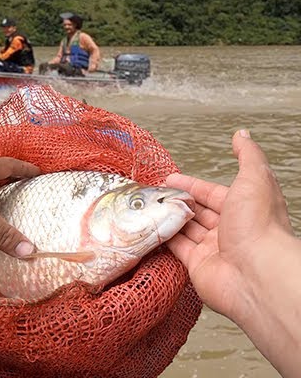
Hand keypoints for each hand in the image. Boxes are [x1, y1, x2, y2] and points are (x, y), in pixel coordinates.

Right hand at [163, 130, 293, 324]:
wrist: (256, 273)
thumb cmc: (259, 226)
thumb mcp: (254, 179)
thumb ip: (247, 156)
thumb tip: (243, 135)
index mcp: (245, 208)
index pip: (214, 193)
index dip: (192, 185)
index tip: (169, 178)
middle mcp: (231, 229)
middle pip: (198, 211)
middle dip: (176, 200)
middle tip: (153, 192)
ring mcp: (214, 249)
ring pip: (185, 228)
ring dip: (168, 217)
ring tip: (147, 206)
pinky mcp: (198, 266)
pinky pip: (176, 248)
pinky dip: (163, 238)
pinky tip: (150, 227)